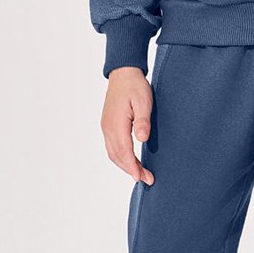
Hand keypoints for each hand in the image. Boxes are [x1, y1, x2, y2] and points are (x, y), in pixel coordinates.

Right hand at [102, 67, 155, 183]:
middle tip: (147, 179)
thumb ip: (142, 121)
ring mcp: (106, 127)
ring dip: (125, 165)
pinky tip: (130, 160)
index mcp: (116, 123)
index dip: (132, 167)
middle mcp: (108, 128)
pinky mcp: (108, 125)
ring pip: (113, 153)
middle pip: (117, 156)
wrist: (123, 73)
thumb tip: (142, 139)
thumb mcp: (144, 101)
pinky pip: (112, 146)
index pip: (124, 151)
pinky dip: (121, 157)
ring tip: (140, 173)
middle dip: (131, 170)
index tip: (142, 177)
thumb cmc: (135, 86)